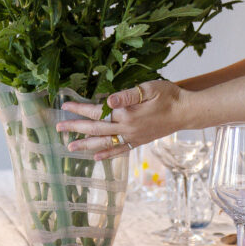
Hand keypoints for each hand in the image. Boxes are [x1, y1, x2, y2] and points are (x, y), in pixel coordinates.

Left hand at [55, 79, 183, 159]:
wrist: (186, 112)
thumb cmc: (168, 95)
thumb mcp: (149, 89)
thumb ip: (127, 95)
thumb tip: (109, 99)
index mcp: (126, 114)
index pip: (96, 111)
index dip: (80, 108)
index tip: (65, 106)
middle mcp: (126, 128)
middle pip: (95, 129)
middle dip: (76, 128)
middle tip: (58, 129)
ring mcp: (132, 137)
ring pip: (104, 143)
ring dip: (85, 145)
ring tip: (70, 148)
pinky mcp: (139, 141)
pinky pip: (119, 150)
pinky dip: (106, 154)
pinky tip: (96, 156)